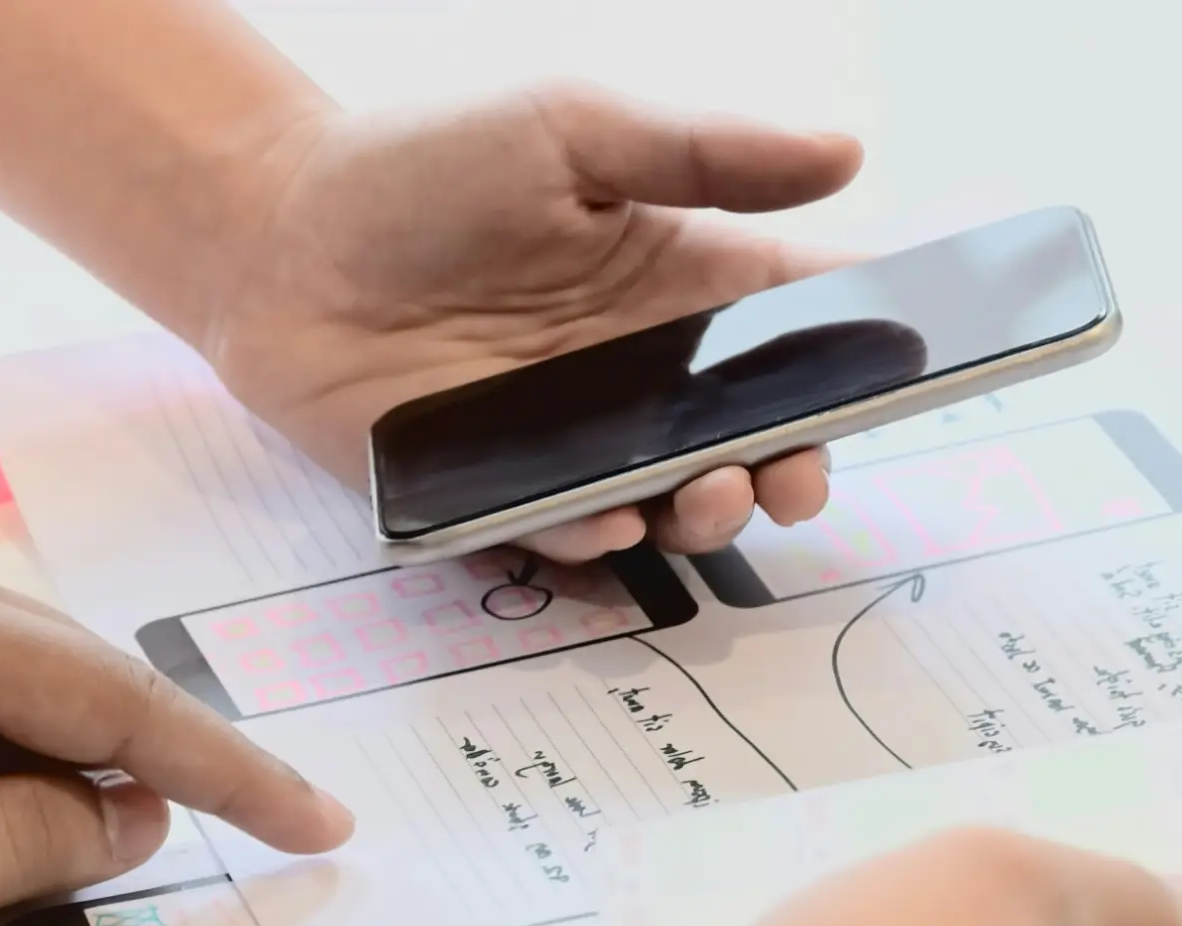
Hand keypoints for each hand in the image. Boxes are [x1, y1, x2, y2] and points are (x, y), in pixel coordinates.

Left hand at [0, 522, 350, 925]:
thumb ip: (16, 849)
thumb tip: (125, 819)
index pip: (111, 699)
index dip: (228, 771)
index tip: (316, 822)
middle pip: (82, 675)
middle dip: (178, 762)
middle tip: (281, 831)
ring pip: (28, 684)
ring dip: (92, 762)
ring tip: (173, 837)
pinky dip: (21, 753)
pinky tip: (50, 810)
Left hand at [205, 84, 862, 561]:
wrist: (270, 235)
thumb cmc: (419, 167)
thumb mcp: (571, 127)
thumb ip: (706, 152)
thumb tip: (846, 152)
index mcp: (681, 280)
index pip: (802, 322)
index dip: (865, 347)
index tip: (911, 364)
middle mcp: (644, 375)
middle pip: (759, 437)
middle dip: (797, 464)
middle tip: (794, 469)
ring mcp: (579, 443)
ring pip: (678, 504)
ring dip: (711, 512)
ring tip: (709, 491)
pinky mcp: (502, 497)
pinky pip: (569, 538)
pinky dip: (599, 542)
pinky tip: (611, 524)